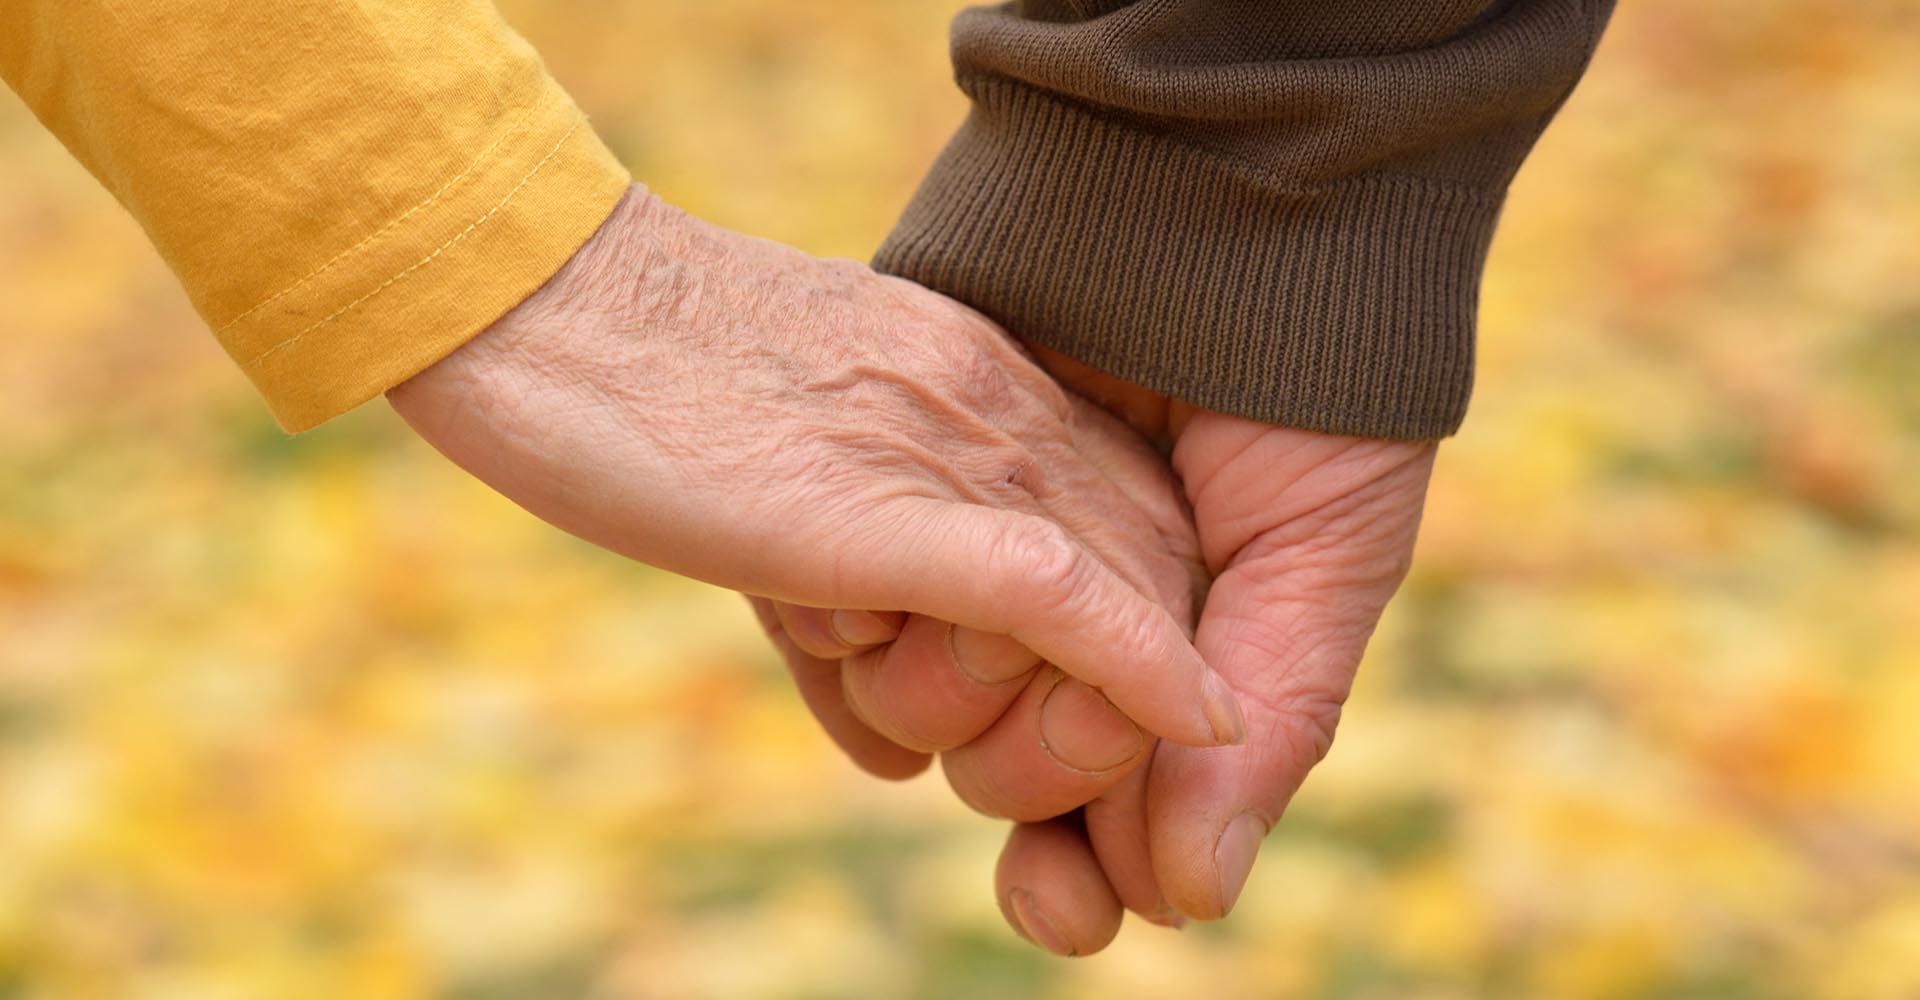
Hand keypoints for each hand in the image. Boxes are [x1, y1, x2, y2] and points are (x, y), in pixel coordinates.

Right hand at [386, 186, 1245, 750]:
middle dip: (1121, 692)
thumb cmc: (640, 394)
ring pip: (1111, 592)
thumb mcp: (803, 461)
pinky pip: (1056, 593)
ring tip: (924, 728)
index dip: (1143, 627)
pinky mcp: (883, 509)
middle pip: (1152, 557)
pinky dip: (1136, 666)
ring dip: (1074, 718)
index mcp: (981, 378)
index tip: (1070, 706)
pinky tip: (1198, 726)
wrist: (538, 306)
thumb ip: (875, 581)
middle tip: (1021, 753)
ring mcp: (949, 449)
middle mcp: (995, 403)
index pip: (1137, 509)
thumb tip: (902, 750)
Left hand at [759, 338, 1434, 954]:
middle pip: (1004, 782)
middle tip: (1048, 684)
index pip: (1108, 823)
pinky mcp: (884, 504)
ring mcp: (968, 570)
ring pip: (909, 719)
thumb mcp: (1319, 561)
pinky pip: (823, 627)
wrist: (1201, 214)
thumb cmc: (1300, 395)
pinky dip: (830, 644)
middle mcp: (1059, 633)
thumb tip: (1196, 897)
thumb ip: (1262, 725)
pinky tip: (850, 614)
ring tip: (947, 614)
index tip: (1065, 900)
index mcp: (1167, 667)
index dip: (1079, 880)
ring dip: (922, 697)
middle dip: (1020, 766)